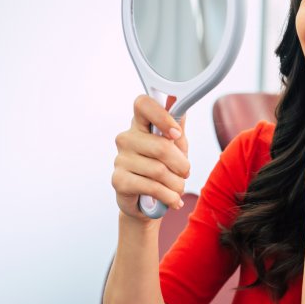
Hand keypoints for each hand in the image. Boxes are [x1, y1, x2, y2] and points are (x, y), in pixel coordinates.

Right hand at [111, 95, 189, 220]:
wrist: (147, 201)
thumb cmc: (163, 167)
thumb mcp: (176, 145)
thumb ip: (177, 125)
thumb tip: (179, 102)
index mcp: (140, 124)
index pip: (143, 104)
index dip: (162, 116)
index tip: (176, 134)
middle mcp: (126, 138)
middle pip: (161, 146)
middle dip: (181, 164)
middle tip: (186, 172)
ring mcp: (120, 159)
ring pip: (160, 170)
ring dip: (177, 184)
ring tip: (178, 188)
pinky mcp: (119, 181)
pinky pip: (152, 187)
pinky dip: (169, 196)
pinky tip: (174, 201)